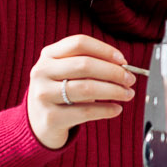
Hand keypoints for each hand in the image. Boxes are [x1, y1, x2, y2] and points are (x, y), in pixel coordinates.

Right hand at [27, 35, 138, 149]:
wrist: (36, 123)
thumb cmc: (59, 92)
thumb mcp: (66, 73)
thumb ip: (90, 66)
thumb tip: (123, 68)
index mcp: (48, 55)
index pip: (79, 43)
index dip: (105, 50)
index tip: (123, 60)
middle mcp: (42, 72)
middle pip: (85, 65)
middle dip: (114, 72)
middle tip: (130, 79)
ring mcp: (43, 95)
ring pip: (87, 88)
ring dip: (114, 91)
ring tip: (127, 94)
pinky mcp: (50, 117)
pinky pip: (86, 112)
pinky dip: (106, 110)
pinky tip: (116, 109)